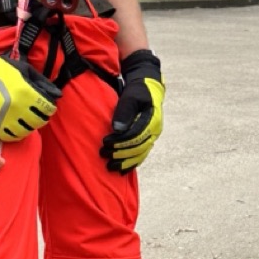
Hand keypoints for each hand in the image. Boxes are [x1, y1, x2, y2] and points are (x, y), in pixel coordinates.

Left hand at [100, 49, 163, 173]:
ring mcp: (153, 136)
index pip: (136, 135)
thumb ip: (124, 111)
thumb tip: (117, 129)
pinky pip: (141, 155)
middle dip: (120, 153)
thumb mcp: (131, 96)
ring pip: (140, 154)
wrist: (149, 88)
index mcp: (153, 119)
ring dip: (125, 161)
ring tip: (110, 166)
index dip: (120, 141)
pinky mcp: (148, 139)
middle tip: (104, 154)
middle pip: (138, 147)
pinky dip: (132, 163)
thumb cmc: (139, 90)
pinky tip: (122, 170)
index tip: (106, 142)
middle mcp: (155, 131)